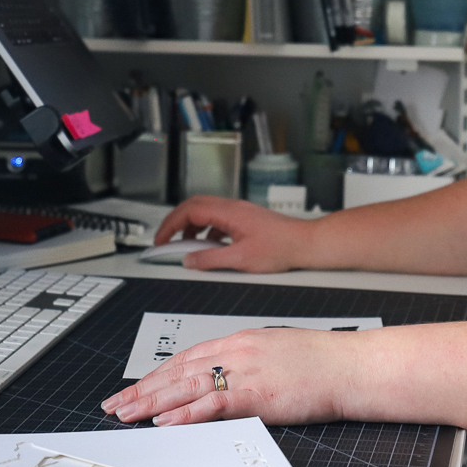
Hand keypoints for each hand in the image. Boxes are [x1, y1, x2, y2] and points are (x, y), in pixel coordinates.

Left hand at [101, 328, 362, 426]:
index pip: (188, 356)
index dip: (158, 372)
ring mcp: (245, 371)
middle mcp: (237, 351)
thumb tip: (227, 380)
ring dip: (152, 401)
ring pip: (187, 385)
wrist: (350, 366)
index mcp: (241, 340)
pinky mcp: (256, 393)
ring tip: (127, 412)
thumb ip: (247, 362)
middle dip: (143, 387)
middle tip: (116, 402)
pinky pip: (212, 404)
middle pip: (179, 370)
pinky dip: (185, 413)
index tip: (137, 385)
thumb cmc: (321, 361)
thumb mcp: (276, 351)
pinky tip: (165, 420)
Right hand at [152, 196, 317, 272]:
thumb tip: (190, 259)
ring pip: (206, 212)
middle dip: (176, 222)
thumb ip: (211, 259)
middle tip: (167, 240)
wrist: (305, 244)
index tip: (161, 240)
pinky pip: (218, 220)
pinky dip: (207, 231)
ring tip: (188, 247)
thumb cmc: (281, 248)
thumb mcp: (240, 259)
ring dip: (192, 227)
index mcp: (229, 213)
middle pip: (194, 206)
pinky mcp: (246, 219)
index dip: (170, 225)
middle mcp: (233, 207)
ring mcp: (240, 212)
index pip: (189, 211)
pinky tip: (211, 247)